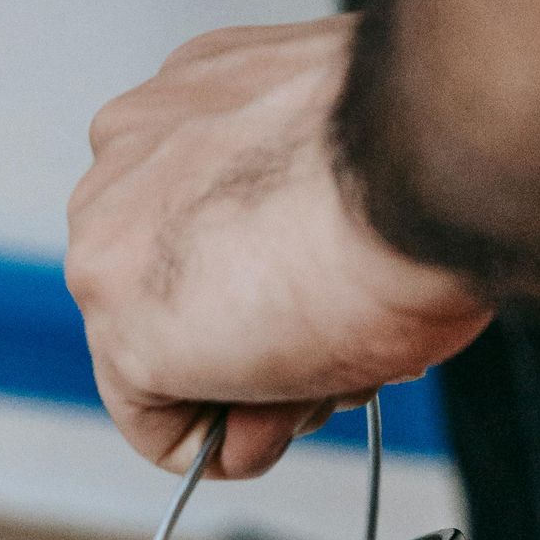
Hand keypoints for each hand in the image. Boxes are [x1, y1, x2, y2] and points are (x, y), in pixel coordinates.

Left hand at [65, 19, 492, 478]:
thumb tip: (317, 263)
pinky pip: (156, 427)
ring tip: (323, 362)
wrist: (426, 164)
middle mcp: (135, 149)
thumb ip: (313, 195)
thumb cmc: (428, 151)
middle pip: (176, 292)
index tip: (320, 301)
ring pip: (164, 359)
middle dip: (255, 341)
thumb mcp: (361, 155)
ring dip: (250, 390)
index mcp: (199, 92)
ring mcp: (110, 238)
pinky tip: (283, 412)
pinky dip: (225, 446)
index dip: (269, 284)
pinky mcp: (120, 326)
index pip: (200, 219)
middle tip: (332, 345)